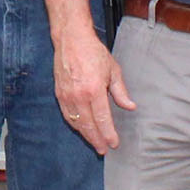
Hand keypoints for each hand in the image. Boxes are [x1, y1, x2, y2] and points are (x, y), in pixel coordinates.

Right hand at [54, 30, 137, 155]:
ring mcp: (67, 96)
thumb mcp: (113, 70)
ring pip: (77, 123)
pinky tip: (82, 129)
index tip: (114, 144)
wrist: (71, 40)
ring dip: (86, 135)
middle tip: (104, 150)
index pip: (102, 119)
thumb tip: (130, 107)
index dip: (109, 134)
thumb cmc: (93, 52)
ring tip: (94, 143)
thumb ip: (120, 91)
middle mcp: (79, 96)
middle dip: (97, 140)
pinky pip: (67, 115)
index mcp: (94, 90)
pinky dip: (75, 125)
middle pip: (89, 126)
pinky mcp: (59, 94)